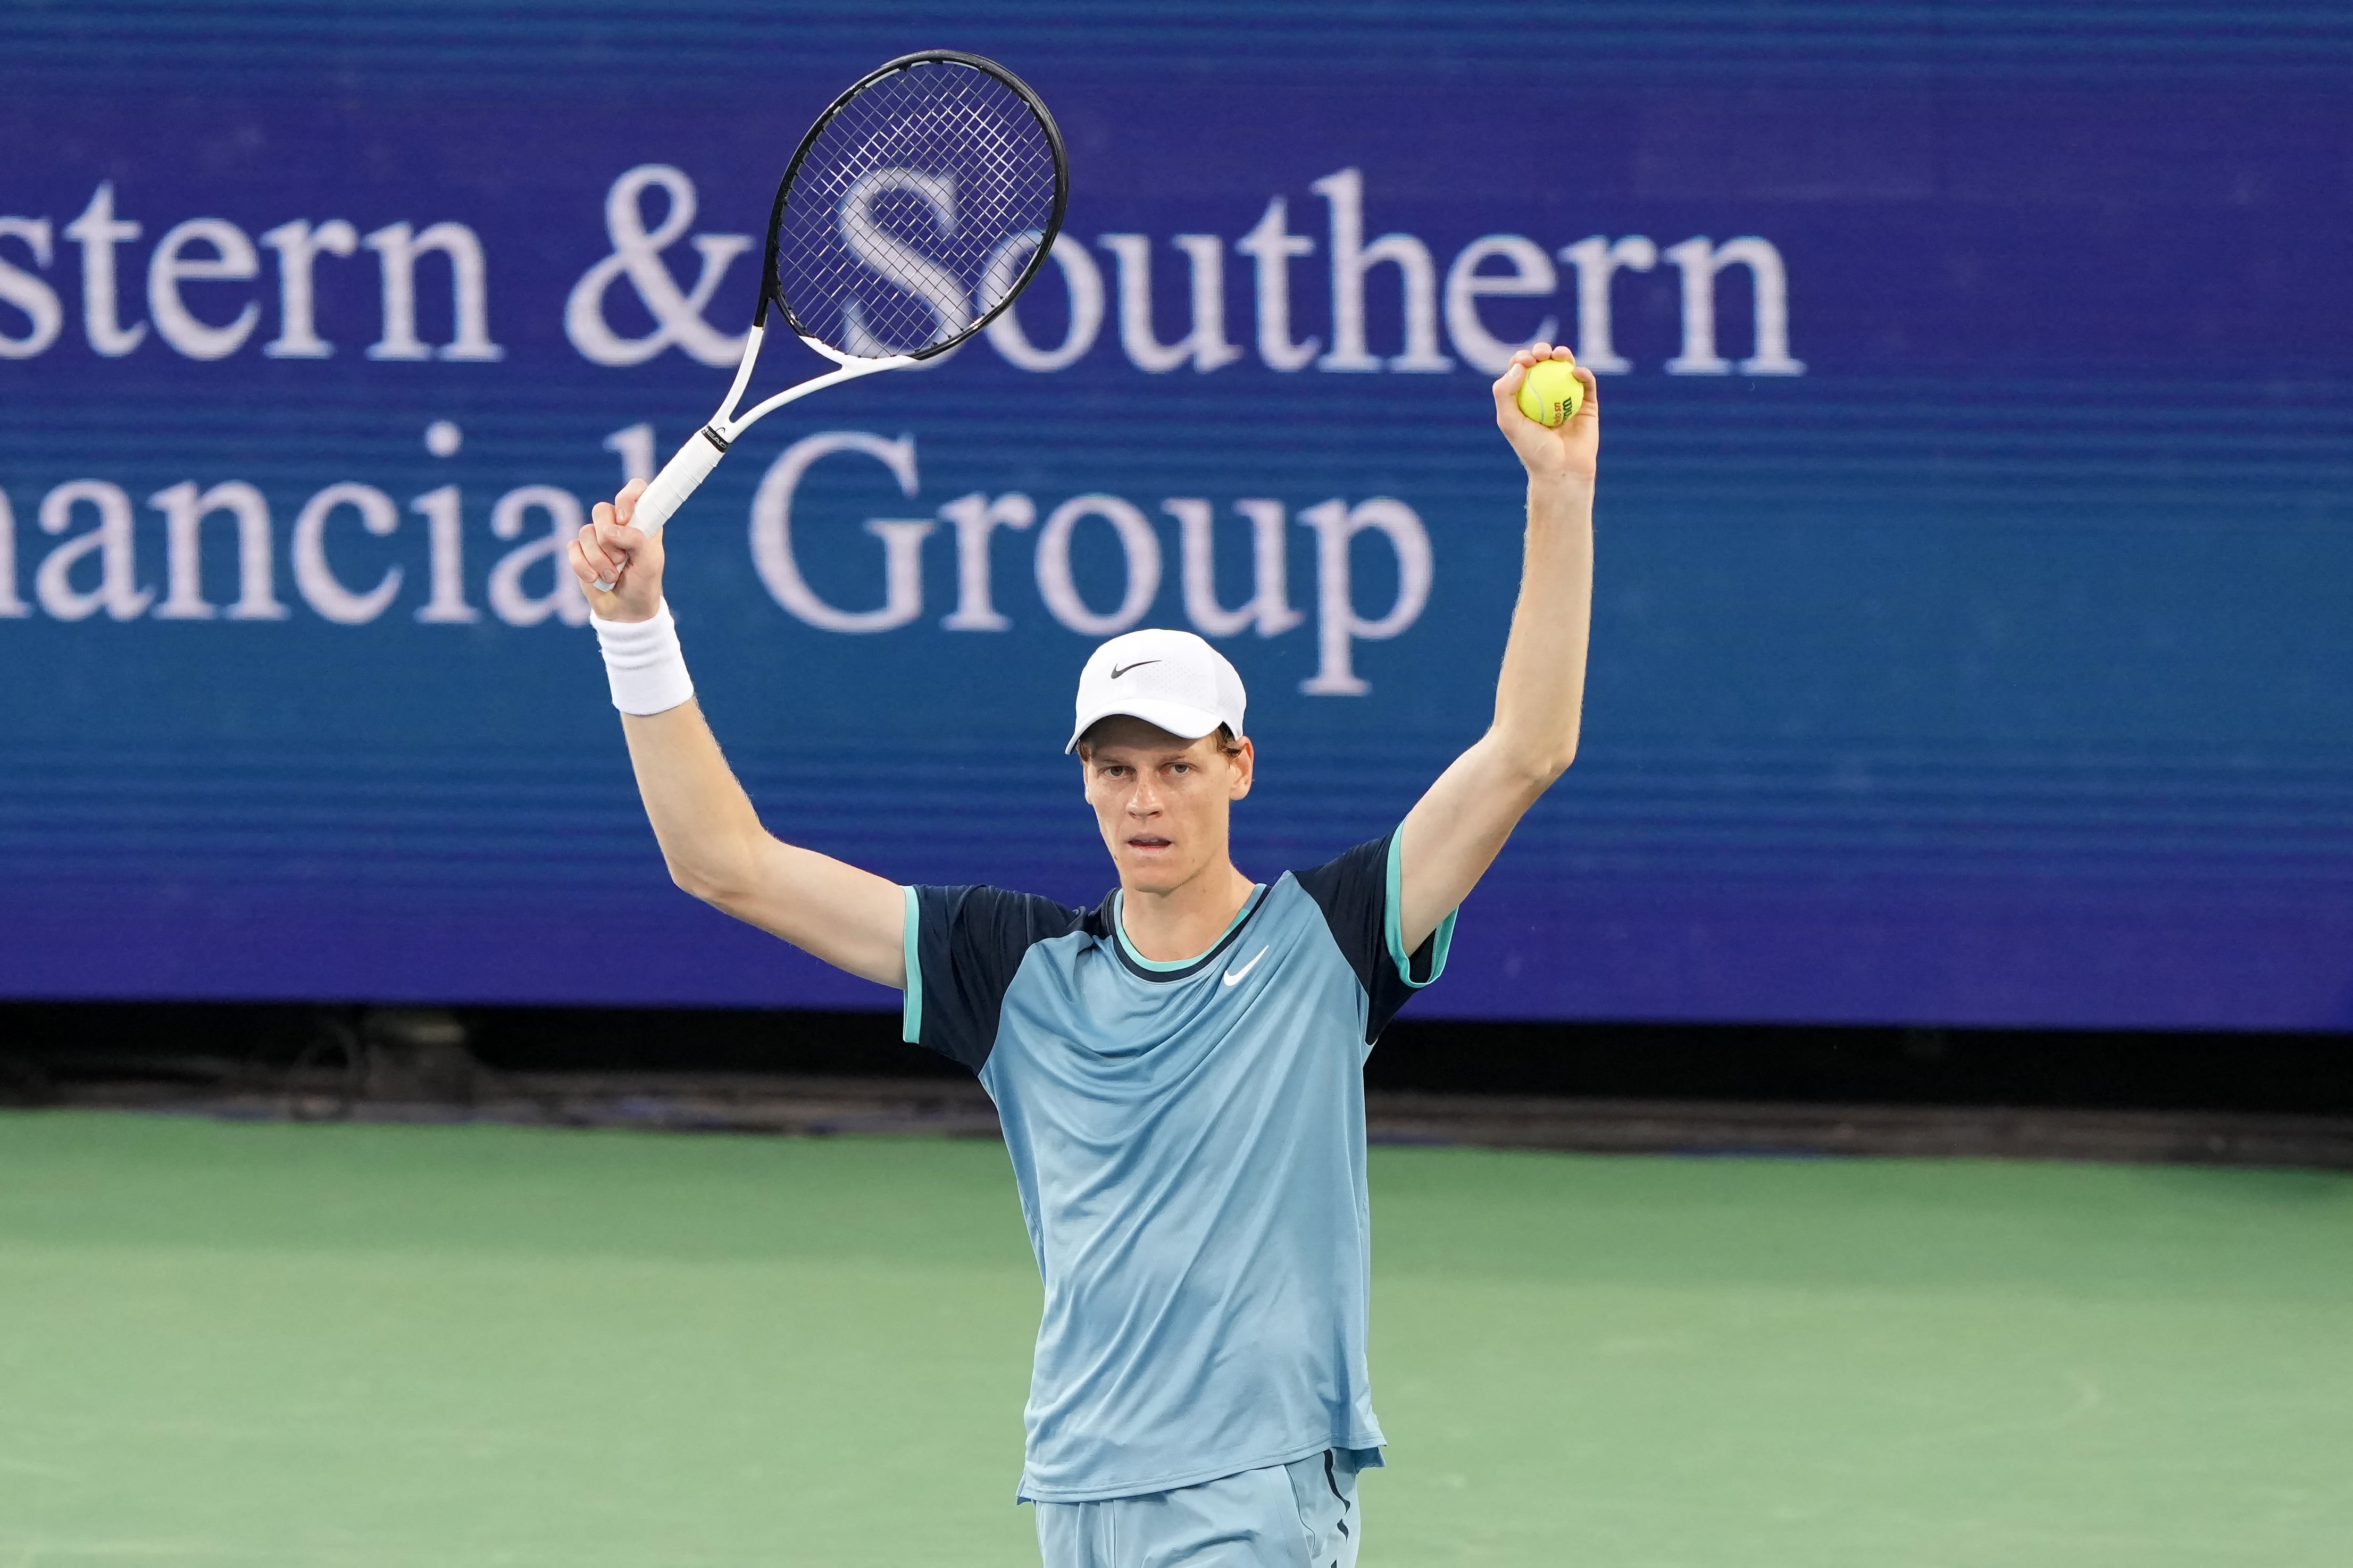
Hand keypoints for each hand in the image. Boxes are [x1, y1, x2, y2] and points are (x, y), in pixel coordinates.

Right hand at [569, 477, 663, 622]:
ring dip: (599, 560)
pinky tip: (596, 579)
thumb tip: (609, 531)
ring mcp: (597, 536)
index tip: (625, 518)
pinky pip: (572, 549)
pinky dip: (584, 567)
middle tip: (621, 559)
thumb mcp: (650, 563)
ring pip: (585, 532)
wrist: (626, 610)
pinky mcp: (580, 551)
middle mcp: (618, 523)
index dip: (627, 497)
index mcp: (642, 520)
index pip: (635, 489)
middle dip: (608, 540)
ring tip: (613, 576)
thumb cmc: (644, 583)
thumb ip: (637, 540)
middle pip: (601, 510)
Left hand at [1491, 342, 1598, 484]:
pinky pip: (1587, 383)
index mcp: (1524, 398)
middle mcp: (1545, 395)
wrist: (1561, 469)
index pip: (1521, 371)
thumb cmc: (1532, 449)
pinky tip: (1577, 371)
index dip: (1522, 358)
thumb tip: (1519, 365)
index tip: (1526, 361)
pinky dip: (1583, 373)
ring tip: (1560, 355)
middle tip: (1541, 354)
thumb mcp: (1508, 421)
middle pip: (1543, 365)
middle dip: (1541, 351)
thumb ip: (1504, 392)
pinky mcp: (1587, 403)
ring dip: (1563, 355)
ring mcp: (1567, 397)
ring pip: (1566, 368)